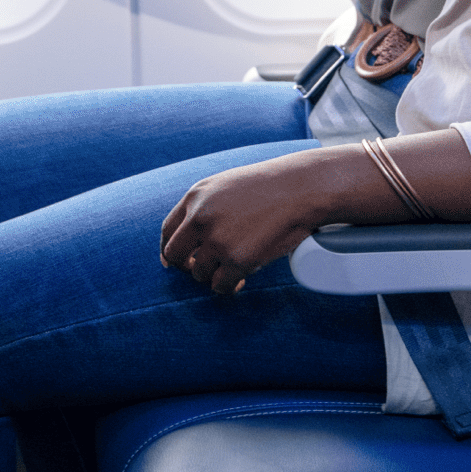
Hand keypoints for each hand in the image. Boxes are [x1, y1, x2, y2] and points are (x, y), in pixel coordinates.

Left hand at [156, 149, 376, 293]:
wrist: (303, 188)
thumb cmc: (271, 187)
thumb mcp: (226, 186)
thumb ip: (203, 208)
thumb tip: (189, 241)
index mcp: (196, 197)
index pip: (167, 231)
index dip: (170, 250)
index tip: (180, 261)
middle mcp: (201, 218)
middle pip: (175, 256)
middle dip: (187, 268)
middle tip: (204, 270)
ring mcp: (218, 240)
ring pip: (199, 274)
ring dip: (214, 275)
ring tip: (234, 268)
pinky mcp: (238, 259)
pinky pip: (221, 285)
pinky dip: (230, 286)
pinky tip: (242, 278)